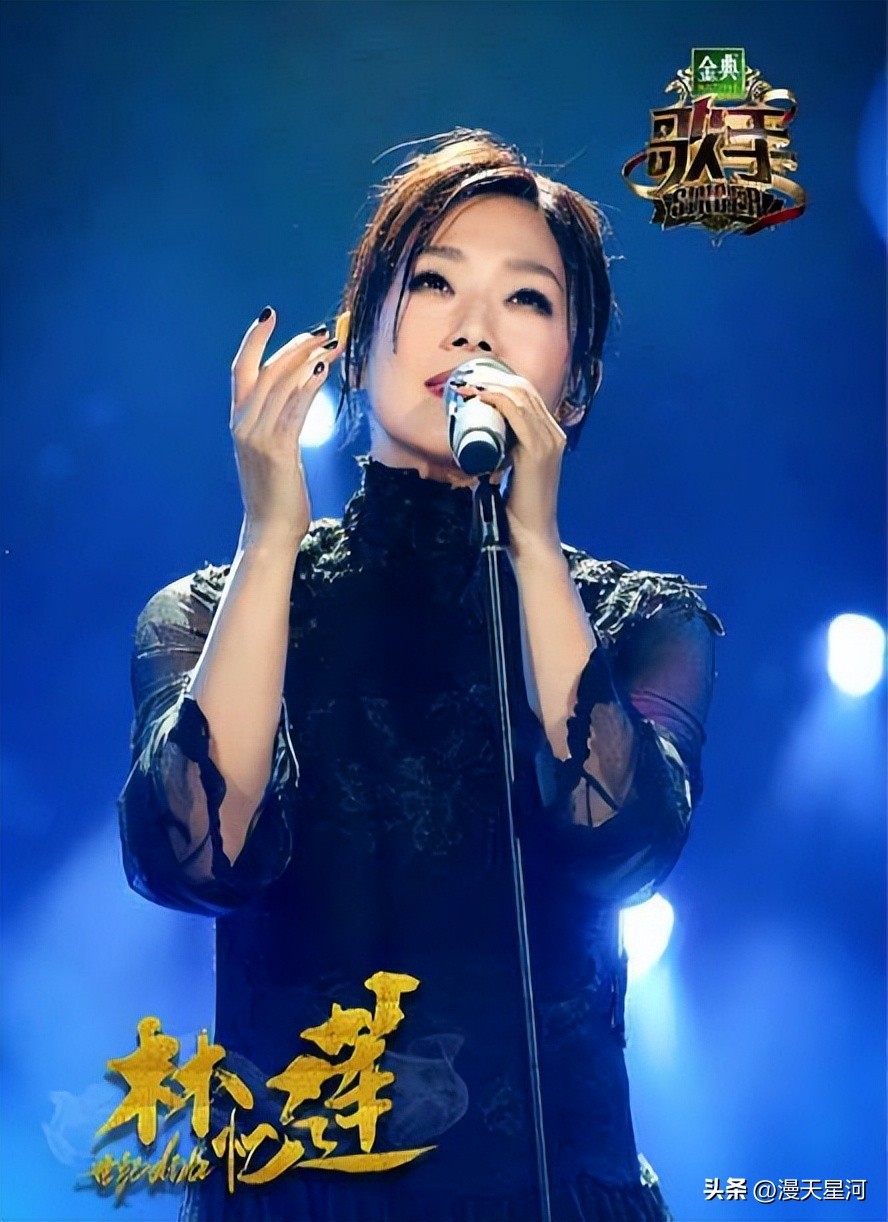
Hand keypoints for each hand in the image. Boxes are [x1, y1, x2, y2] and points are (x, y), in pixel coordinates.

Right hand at [230, 308, 340, 546]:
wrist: (269, 529)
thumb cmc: (277, 492)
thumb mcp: (275, 450)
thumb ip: (281, 420)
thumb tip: (301, 390)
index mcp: (238, 421)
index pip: (241, 369)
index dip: (253, 339)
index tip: (269, 315)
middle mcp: (242, 424)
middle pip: (266, 370)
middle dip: (294, 346)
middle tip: (321, 331)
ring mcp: (257, 436)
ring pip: (282, 384)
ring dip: (308, 360)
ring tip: (330, 345)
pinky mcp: (277, 449)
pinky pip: (294, 408)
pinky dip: (309, 385)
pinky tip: (324, 371)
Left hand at [452, 372, 566, 556]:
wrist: (531, 534)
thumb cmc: (517, 508)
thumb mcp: (510, 471)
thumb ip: (500, 455)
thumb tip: (475, 447)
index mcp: (551, 436)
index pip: (529, 396)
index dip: (502, 382)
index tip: (474, 381)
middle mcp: (554, 434)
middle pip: (525, 390)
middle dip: (493, 378)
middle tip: (465, 379)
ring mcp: (548, 441)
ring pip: (520, 397)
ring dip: (490, 386)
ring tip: (466, 385)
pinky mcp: (536, 451)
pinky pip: (515, 413)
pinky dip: (494, 400)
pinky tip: (477, 397)